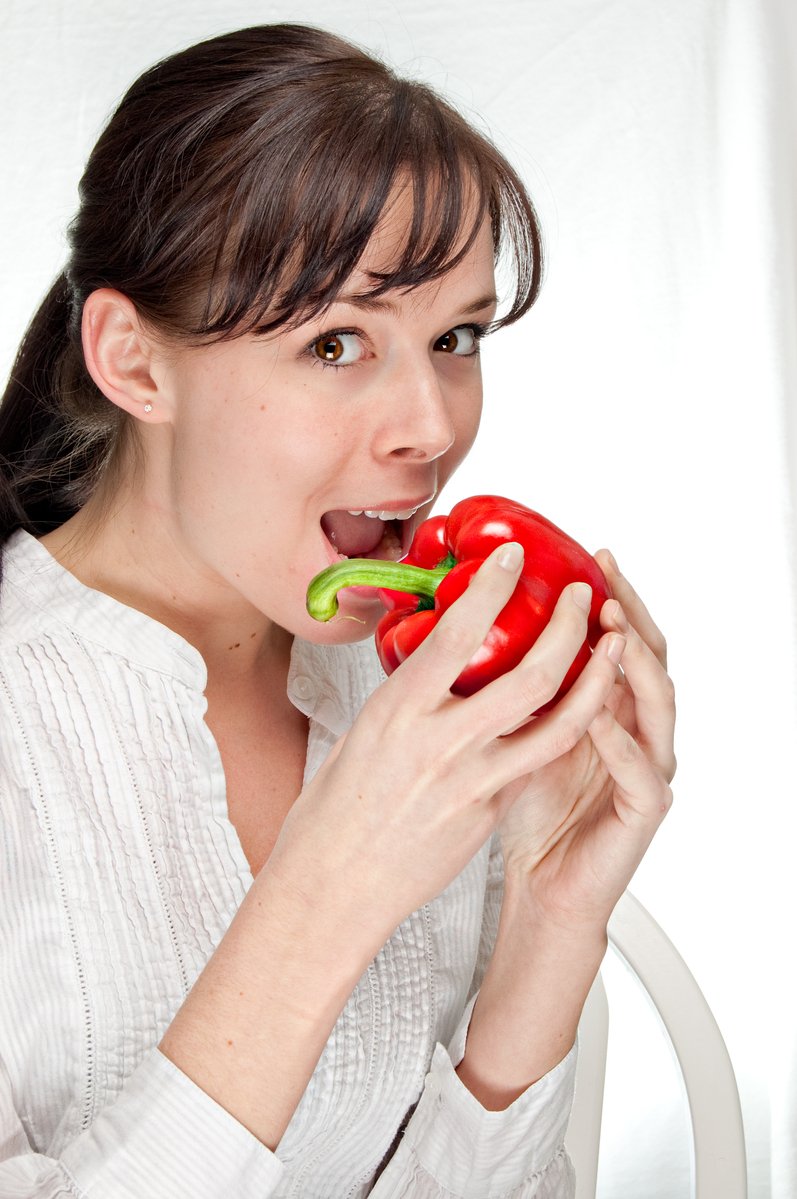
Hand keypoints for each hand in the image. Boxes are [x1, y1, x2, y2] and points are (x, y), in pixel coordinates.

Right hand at [267, 544, 624, 951]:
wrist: (333, 887)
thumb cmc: (334, 810)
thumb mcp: (362, 732)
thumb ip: (409, 697)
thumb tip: (435, 661)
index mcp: (398, 711)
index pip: (455, 633)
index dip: (491, 587)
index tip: (514, 555)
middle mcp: (442, 742)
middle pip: (530, 674)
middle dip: (567, 626)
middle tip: (580, 594)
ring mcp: (474, 782)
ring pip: (559, 724)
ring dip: (596, 680)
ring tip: (614, 647)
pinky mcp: (491, 813)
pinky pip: (539, 761)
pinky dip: (566, 727)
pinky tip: (583, 707)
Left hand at [494, 550, 675, 934]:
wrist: (542, 887)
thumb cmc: (522, 808)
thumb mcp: (510, 731)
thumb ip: (508, 686)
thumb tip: (460, 626)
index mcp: (606, 707)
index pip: (619, 640)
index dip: (608, 598)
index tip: (585, 558)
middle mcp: (635, 729)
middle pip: (648, 658)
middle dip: (628, 613)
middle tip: (604, 577)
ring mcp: (647, 768)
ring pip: (658, 704)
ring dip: (633, 663)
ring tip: (609, 629)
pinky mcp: (644, 812)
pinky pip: (642, 772)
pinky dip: (621, 741)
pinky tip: (597, 714)